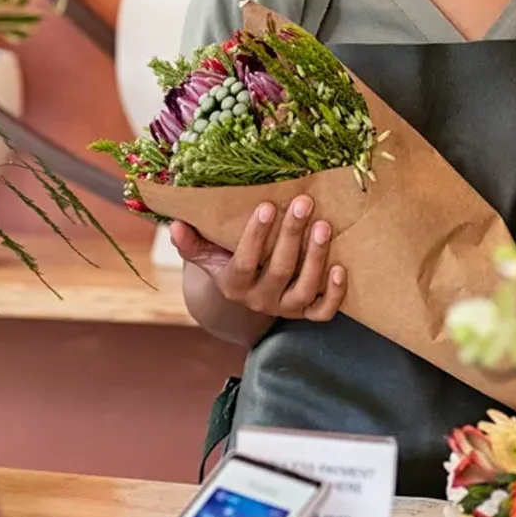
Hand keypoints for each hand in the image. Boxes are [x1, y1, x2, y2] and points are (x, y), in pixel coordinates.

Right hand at [172, 194, 344, 321]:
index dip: (256, 236)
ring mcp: (285, 308)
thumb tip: (175, 225)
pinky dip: (335, 293)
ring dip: (315, 258)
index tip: (267, 205)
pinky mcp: (307, 313)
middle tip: (304, 203)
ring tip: (324, 226)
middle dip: (292, 235)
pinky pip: (324, 311)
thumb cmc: (226, 259)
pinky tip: (341, 267)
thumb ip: (190, 241)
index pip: (244, 262)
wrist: (247, 292)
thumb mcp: (206, 253)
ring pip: (304, 290)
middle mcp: (259, 301)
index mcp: (233, 285)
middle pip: (279, 271)